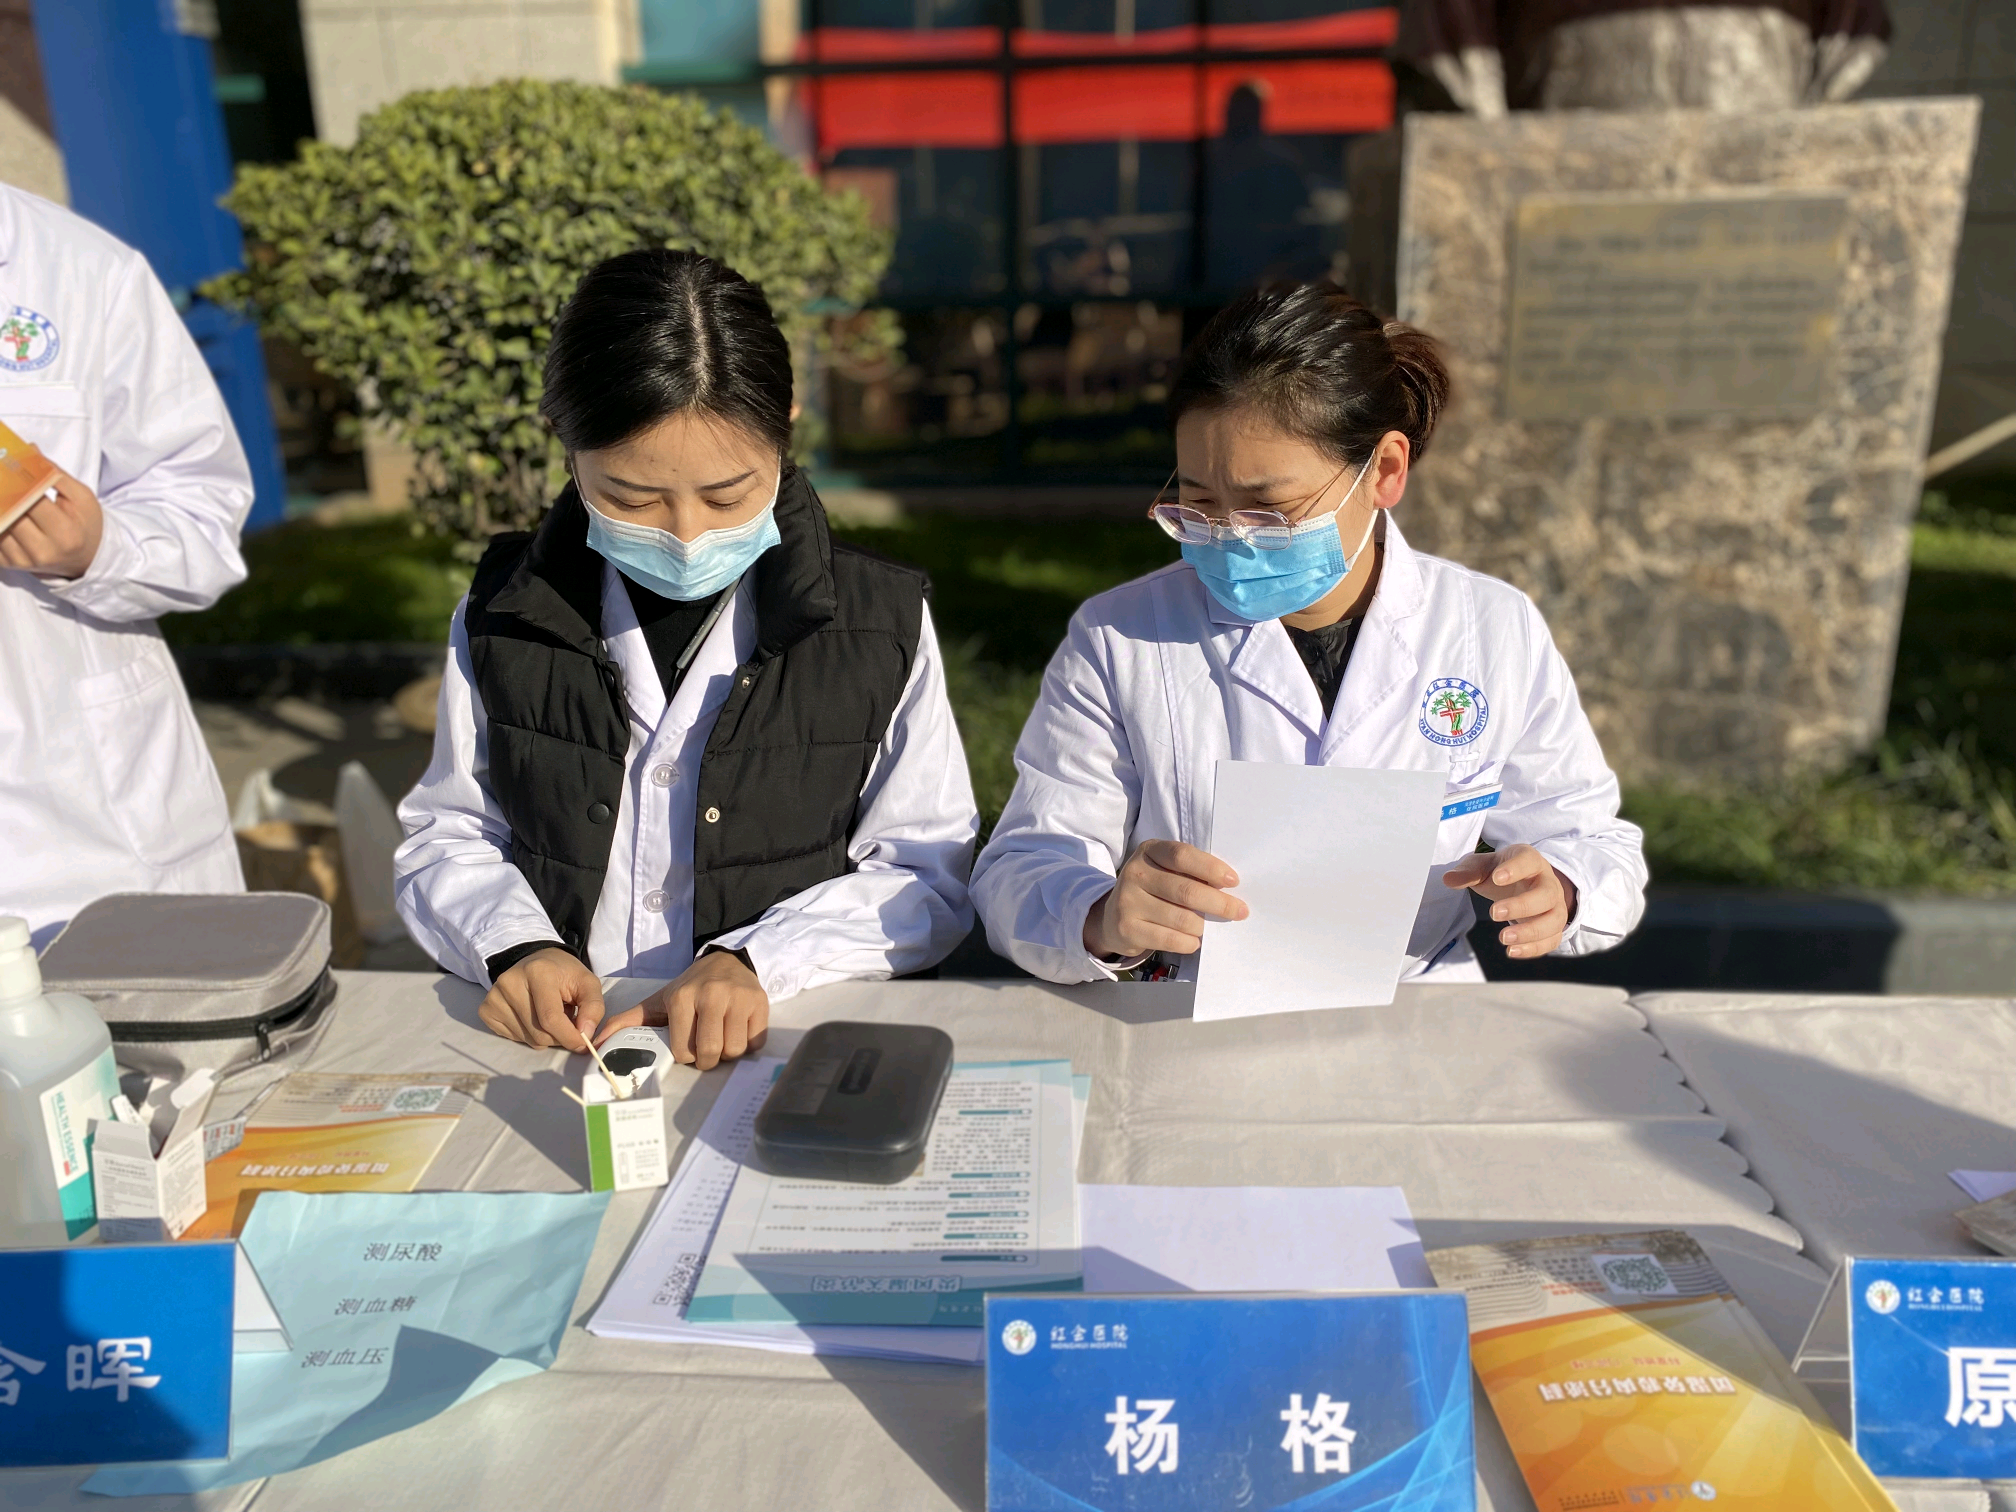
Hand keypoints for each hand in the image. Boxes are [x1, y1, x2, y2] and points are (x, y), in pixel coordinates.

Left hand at [0, 470, 103, 578]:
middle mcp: (42, 551)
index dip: (16, 479)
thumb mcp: (82, 497)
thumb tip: (28, 450)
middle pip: (9, 512)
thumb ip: (55, 473)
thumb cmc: (85, 524)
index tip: (7, 463)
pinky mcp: (9, 565)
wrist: (87, 560)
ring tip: (4, 493)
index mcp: (65, 534)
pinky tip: (4, 511)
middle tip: (3, 476)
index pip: (31, 500)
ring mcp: (23, 561)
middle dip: (2, 490)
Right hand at [477, 947, 607, 1049]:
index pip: (551, 1018)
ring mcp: (494, 997)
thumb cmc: (563, 974)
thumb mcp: (587, 983)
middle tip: (567, 1024)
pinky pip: (513, 1038)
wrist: (536, 961)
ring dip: (545, 1037)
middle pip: (539, 1033)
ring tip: (549, 1016)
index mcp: (538, 972)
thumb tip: (585, 1034)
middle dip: (559, 1037)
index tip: (582, 1044)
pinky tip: (532, 1017)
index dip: (569, 1037)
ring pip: (527, 1039)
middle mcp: (510, 982)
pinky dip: (528, 1036)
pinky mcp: (487, 1010)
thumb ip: (593, 1008)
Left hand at [595, 949, 768, 1070]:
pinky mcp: (760, 1003)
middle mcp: (712, 996)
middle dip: (707, 1059)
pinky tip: (737, 1030)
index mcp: (683, 997)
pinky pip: (755, 1042)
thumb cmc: (690, 987)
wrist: (726, 960)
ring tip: (721, 1038)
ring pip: (735, 1050)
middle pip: (711, 1052)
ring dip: (727, 1052)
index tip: (687, 1046)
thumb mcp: (658, 1001)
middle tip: (705, 1050)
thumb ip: (627, 1021)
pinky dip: (747, 1043)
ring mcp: (739, 999)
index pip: (684, 1050)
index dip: (686, 1054)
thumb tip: (596, 1042)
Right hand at [1082, 839, 1248, 959]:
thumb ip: (1190, 873)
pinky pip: (1169, 938)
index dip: (1211, 868)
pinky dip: (1188, 942)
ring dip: (1203, 926)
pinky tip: (1194, 941)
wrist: (1112, 917)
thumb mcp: (1165, 870)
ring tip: (1210, 928)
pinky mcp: (1127, 928)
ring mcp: (1128, 901)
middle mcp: (1135, 873)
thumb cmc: (1153, 890)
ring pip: (1181, 918)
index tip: (1233, 881)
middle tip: (1239, 911)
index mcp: (1149, 851)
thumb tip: (1229, 890)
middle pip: (1186, 890)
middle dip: (1219, 903)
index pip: (1182, 856)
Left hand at [1442, 844, 1577, 958]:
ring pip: (1554, 920)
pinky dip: (1534, 948)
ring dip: (1530, 932)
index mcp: (1531, 861)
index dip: (1516, 869)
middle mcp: (1548, 882)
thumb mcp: (1483, 866)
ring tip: (1504, 939)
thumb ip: (1468, 872)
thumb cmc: (1501, 872)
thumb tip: (1449, 879)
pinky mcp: (1552, 926)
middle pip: (1547, 894)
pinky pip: (1551, 940)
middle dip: (1522, 906)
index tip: (1497, 878)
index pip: (1529, 860)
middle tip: (1494, 913)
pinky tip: (1512, 951)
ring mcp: (1554, 906)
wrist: (1520, 883)